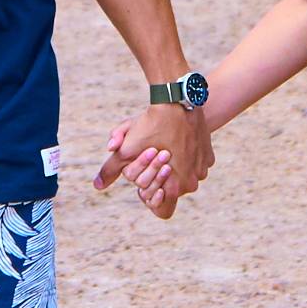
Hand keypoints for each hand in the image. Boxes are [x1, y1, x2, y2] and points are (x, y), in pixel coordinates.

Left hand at [93, 103, 212, 212]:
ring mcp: (203, 169)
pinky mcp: (209, 155)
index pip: (161, 207)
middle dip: (159, 174)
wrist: (177, 100)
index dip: (149, 192)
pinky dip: (186, 154)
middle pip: (171, 188)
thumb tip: (97, 185)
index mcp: (175, 188)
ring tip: (164, 145)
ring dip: (174, 165)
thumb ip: (111, 170)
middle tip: (153, 153)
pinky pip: (195, 161)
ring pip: (184, 173)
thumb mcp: (126, 149)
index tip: (144, 173)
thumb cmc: (151, 127)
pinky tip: (177, 139)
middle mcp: (193, 183)